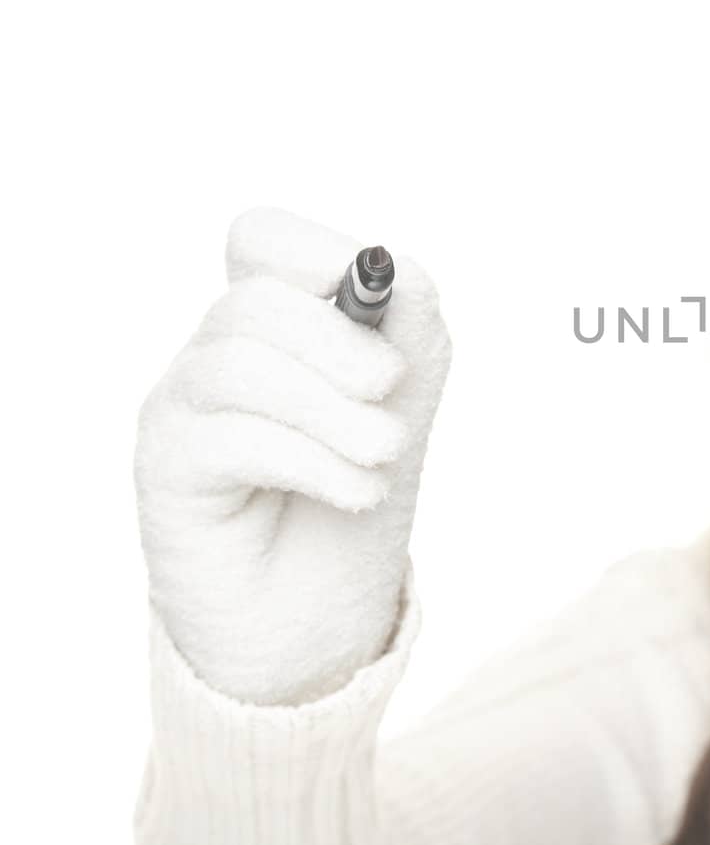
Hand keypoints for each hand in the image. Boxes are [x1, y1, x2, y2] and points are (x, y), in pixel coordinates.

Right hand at [134, 206, 452, 704]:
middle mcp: (216, 348)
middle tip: (392, 393)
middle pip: (256, 301)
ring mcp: (182, 404)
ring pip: (240, 363)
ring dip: (336, 413)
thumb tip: (389, 271)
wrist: (318, 606)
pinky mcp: (167, 468)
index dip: (316, 257)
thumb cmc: (358, 482)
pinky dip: (314, 461)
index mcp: (276, 315)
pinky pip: (230, 436)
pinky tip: (355, 489)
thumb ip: (406, 319)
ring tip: (383, 454)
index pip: (261, 238)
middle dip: (342, 347)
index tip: (370, 300)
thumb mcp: (407, 391)